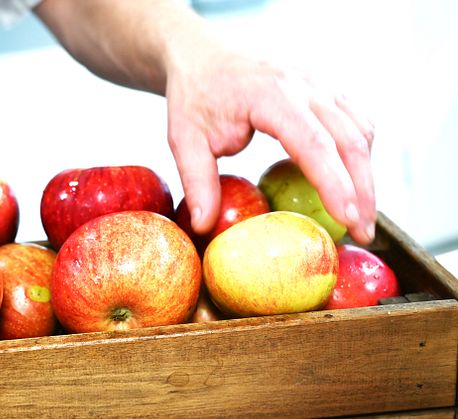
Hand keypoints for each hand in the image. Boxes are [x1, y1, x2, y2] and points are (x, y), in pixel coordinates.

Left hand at [165, 33, 374, 244]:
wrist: (203, 55)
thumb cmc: (194, 95)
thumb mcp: (183, 138)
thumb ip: (196, 180)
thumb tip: (205, 225)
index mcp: (270, 95)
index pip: (313, 143)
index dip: (335, 183)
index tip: (348, 218)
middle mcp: (304, 85)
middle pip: (350, 140)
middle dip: (363, 190)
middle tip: (363, 233)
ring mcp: (319, 85)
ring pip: (361, 131)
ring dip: (367, 176)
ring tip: (361, 219)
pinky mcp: (325, 90)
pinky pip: (356, 122)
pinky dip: (360, 154)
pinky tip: (353, 184)